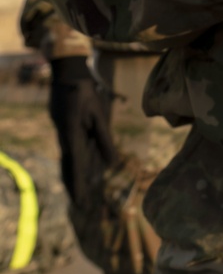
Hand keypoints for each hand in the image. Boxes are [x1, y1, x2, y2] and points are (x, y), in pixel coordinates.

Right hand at [48, 56, 116, 202]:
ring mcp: (60, 129)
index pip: (77, 166)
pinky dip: (73, 158)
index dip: (79, 184)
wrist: (68, 71)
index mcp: (72, 135)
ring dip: (73, 172)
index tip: (81, 200)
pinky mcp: (61, 124)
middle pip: (69, 165)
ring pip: (67, 156)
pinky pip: (68, 146)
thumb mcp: (100, 116)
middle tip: (79, 202)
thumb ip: (105, 140)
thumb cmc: (87, 92)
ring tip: (78, 190)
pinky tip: (78, 164)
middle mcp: (63, 135)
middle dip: (74, 184)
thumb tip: (111, 164)